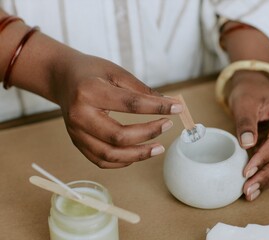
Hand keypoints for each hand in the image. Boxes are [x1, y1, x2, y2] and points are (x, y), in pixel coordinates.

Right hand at [51, 53, 181, 167]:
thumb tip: (169, 104)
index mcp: (89, 92)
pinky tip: (138, 154)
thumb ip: (141, 90)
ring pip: (110, 155)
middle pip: (119, 136)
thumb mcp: (116, 72)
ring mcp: (76, 133)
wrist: (61, 78)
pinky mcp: (77, 142)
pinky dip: (122, 161)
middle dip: (148, 133)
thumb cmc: (90, 72)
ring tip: (159, 148)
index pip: (130, 104)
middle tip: (167, 126)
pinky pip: (101, 161)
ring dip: (138, 154)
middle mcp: (79, 116)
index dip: (157, 108)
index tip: (177, 108)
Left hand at [228, 71, 268, 200]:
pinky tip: (254, 184)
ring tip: (250, 193)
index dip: (262, 160)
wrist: (254, 86)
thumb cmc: (249, 92)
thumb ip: (246, 123)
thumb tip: (247, 145)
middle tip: (249, 191)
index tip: (246, 172)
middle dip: (266, 176)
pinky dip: (266, 173)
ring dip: (267, 179)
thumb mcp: (244, 103)